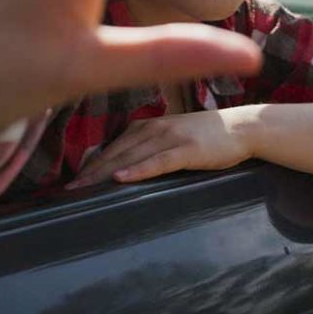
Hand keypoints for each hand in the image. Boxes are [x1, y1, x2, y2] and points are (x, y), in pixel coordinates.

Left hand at [79, 107, 261, 184]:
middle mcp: (155, 127)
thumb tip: (124, 166)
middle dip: (90, 171)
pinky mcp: (187, 149)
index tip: (72, 179)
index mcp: (149, 125)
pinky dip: (138, 169)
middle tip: (69, 189)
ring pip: (131, 155)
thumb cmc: (209, 135)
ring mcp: (171, 137)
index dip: (91, 163)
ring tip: (84, 187)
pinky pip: (158, 161)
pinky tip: (121, 178)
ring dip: (105, 172)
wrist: (243, 127)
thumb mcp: (173, 135)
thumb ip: (149, 146)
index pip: (112, 145)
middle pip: (116, 151)